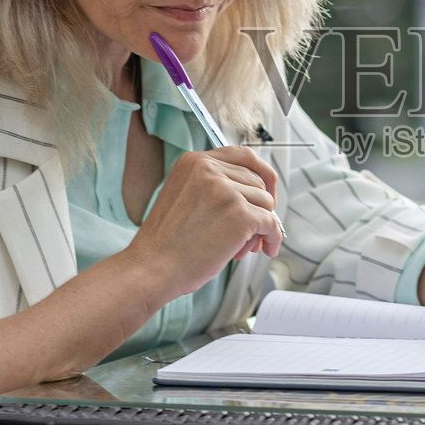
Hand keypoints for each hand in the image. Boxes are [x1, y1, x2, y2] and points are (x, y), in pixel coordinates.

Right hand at [126, 146, 281, 304]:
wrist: (151, 268)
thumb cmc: (166, 242)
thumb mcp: (184, 197)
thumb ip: (213, 187)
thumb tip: (256, 194)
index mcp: (193, 161)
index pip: (244, 156)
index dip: (261, 174)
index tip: (267, 192)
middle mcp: (209, 169)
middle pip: (258, 181)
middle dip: (259, 207)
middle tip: (250, 233)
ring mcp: (225, 190)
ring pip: (266, 202)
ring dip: (260, 227)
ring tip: (240, 247)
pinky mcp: (239, 214)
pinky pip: (271, 223)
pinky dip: (273, 238)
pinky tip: (267, 249)